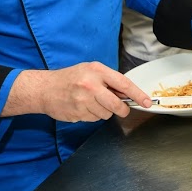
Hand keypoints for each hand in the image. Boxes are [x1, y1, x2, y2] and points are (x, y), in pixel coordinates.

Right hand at [8, 62, 149, 120]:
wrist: (44, 89)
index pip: (123, 83)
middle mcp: (90, 85)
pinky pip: (93, 119)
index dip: (137, 94)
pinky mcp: (77, 113)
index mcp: (97, 71)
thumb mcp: (90, 70)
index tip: (147, 102)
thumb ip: (109, 80)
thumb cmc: (70, 78)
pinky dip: (92, 115)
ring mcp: (82, 101)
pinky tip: (83, 107)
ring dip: (103, 111)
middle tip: (121, 108)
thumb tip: (128, 94)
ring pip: (106, 114)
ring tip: (92, 102)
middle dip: (121, 109)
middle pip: (116, 105)